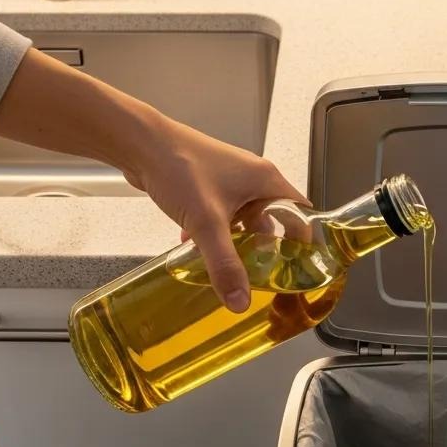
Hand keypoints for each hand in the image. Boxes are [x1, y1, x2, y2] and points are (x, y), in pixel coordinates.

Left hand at [125, 113, 305, 310]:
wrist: (141, 145)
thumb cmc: (181, 169)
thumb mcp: (207, 223)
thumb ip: (225, 265)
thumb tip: (241, 302)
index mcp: (266, 179)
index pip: (301, 211)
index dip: (304, 239)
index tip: (299, 266)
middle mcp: (252, 176)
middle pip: (273, 217)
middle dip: (267, 246)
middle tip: (264, 273)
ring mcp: (229, 178)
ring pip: (244, 216)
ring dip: (238, 240)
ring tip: (232, 266)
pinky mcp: (208, 182)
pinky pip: (222, 212)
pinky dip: (215, 231)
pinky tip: (197, 248)